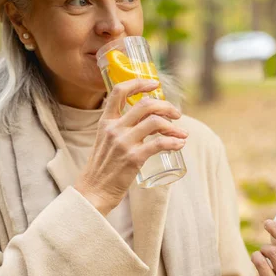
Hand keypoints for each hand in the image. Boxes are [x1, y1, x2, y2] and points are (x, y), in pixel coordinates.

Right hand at [74, 78, 187, 214]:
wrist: (93, 193)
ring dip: (174, 126)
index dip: (139, 83)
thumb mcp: (105, 143)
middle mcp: (114, 129)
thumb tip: (144, 124)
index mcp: (106, 122)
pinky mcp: (133, 158)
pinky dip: (173, 143)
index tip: (155, 84)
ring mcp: (124, 143)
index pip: (119, 91)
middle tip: (177, 114)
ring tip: (182, 134)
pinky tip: (179, 145)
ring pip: (155, 122)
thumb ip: (119, 131)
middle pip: (145, 105)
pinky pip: (159, 144)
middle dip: (166, 106)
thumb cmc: (102, 170)